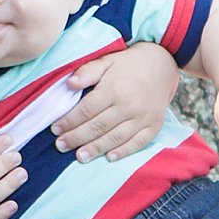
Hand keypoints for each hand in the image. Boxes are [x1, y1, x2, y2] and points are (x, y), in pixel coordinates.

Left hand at [53, 44, 177, 160]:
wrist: (162, 65)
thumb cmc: (128, 65)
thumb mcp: (106, 61)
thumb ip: (87, 71)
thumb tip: (68, 84)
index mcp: (114, 88)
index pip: (87, 110)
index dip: (69, 121)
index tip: (55, 129)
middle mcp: (129, 105)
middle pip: (98, 126)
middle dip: (77, 138)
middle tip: (61, 146)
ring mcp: (143, 117)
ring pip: (115, 137)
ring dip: (96, 149)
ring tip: (79, 156)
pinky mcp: (154, 125)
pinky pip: (138, 142)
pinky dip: (123, 151)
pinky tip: (109, 157)